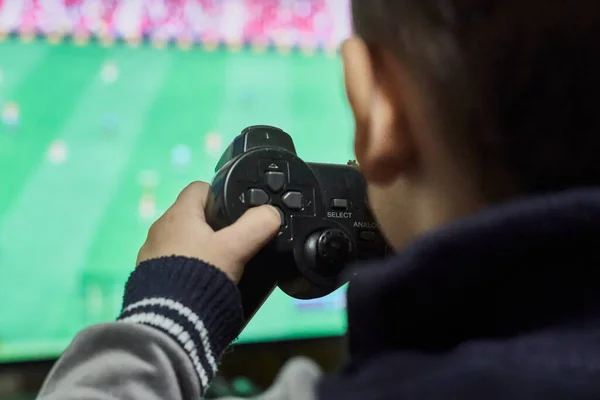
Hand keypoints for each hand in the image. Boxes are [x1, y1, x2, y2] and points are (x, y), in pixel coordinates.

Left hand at [137, 181, 281, 283]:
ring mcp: (151, 254)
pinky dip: (188, 268)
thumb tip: (271, 214)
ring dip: (199, 248)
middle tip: (236, 241)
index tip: (237, 210)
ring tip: (221, 266)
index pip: (200, 188)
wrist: (169, 321)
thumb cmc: (201, 274)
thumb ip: (257, 226)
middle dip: (213, 225)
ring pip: (182, 240)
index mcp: (178, 214)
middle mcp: (160, 229)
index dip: (221, 193)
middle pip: (192, 216)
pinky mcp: (148, 277)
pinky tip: (202, 284)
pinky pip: (173, 263)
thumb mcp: (236, 248)